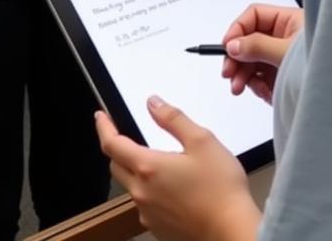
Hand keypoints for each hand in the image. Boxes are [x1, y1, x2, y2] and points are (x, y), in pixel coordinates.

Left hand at [96, 98, 259, 240]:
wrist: (231, 231)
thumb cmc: (220, 187)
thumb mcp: (201, 140)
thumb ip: (173, 119)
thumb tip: (153, 103)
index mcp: (148, 167)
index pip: (112, 144)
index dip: (103, 127)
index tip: (101, 117)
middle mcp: (142, 192)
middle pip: (117, 166)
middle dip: (117, 148)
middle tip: (126, 136)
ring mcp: (148, 213)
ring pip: (130, 186)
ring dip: (135, 171)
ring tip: (160, 162)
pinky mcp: (158, 228)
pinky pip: (145, 204)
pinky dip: (150, 191)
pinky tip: (172, 187)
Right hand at [221, 4, 303, 103]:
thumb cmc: (325, 63)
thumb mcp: (286, 52)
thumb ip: (257, 46)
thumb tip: (233, 45)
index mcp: (289, 21)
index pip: (254, 16)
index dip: (238, 28)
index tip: (227, 46)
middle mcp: (284, 37)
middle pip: (249, 40)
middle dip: (237, 57)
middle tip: (228, 72)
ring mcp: (282, 58)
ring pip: (252, 61)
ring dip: (242, 75)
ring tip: (238, 88)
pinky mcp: (283, 77)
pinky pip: (261, 78)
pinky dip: (256, 85)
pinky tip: (260, 92)